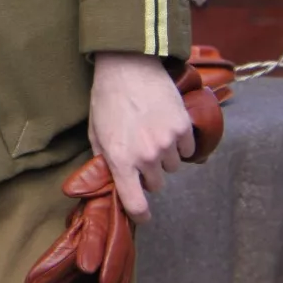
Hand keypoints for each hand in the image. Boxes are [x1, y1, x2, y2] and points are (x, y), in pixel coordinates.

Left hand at [88, 52, 193, 221]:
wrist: (127, 66)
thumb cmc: (106, 98)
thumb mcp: (96, 131)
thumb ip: (104, 160)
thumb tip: (111, 180)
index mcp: (120, 159)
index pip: (135, 203)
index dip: (140, 214)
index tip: (142, 215)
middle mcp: (145, 156)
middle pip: (156, 184)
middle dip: (148, 173)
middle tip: (140, 151)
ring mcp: (167, 143)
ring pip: (172, 167)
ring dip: (164, 157)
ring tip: (151, 132)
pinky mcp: (183, 129)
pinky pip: (187, 150)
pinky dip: (179, 143)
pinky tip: (165, 125)